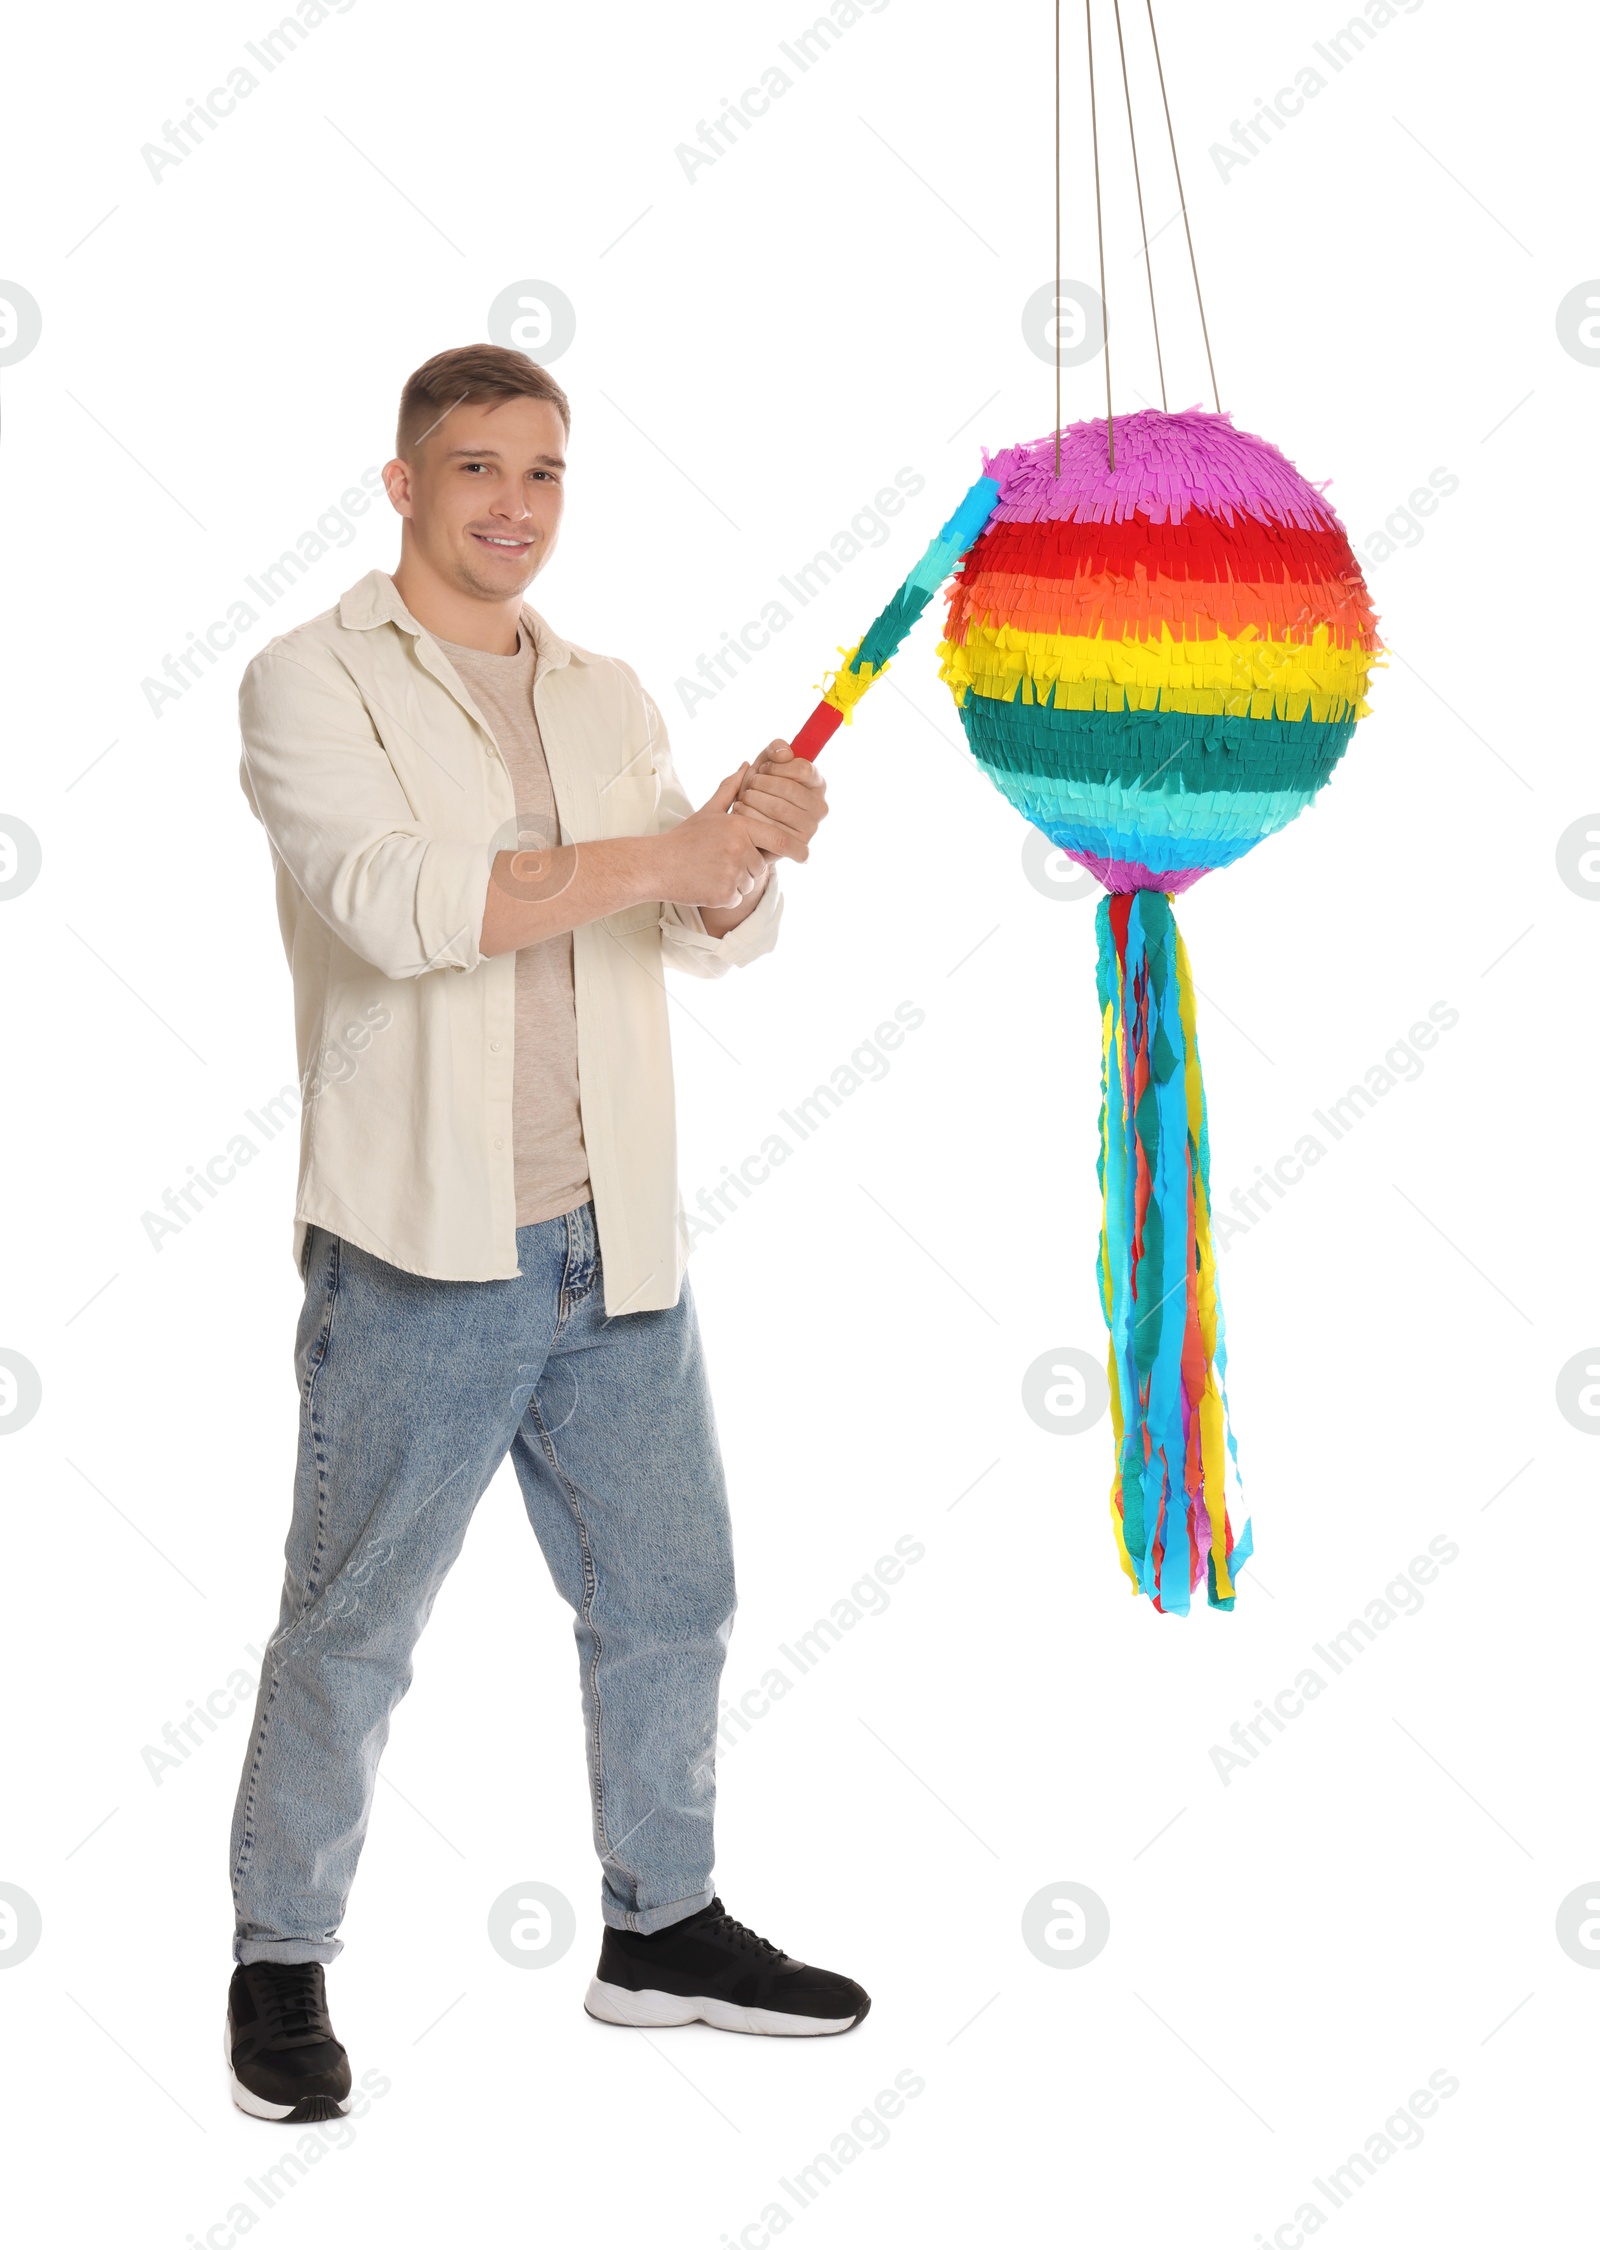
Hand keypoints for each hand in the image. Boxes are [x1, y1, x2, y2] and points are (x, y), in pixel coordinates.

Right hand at [649, 765, 791, 909]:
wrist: (657, 865)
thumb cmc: (684, 838)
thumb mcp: (708, 811)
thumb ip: (731, 790)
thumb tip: (747, 766)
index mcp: (739, 826)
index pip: (778, 839)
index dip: (797, 849)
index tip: (806, 855)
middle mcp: (739, 849)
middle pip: (762, 865)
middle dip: (749, 866)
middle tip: (722, 861)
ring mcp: (732, 873)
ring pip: (750, 883)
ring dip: (736, 882)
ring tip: (711, 871)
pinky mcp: (724, 894)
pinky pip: (737, 897)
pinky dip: (726, 895)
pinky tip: (707, 883)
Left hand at [730, 739, 827, 863]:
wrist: (749, 823)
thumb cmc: (760, 789)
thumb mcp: (767, 764)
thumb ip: (775, 750)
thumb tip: (784, 753)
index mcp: (817, 783)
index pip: (803, 768)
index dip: (778, 767)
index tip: (763, 768)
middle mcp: (819, 806)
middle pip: (789, 789)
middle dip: (761, 783)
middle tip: (749, 784)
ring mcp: (810, 827)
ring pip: (778, 808)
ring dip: (753, 798)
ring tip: (743, 796)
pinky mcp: (796, 845)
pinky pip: (770, 828)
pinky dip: (750, 816)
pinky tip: (740, 810)